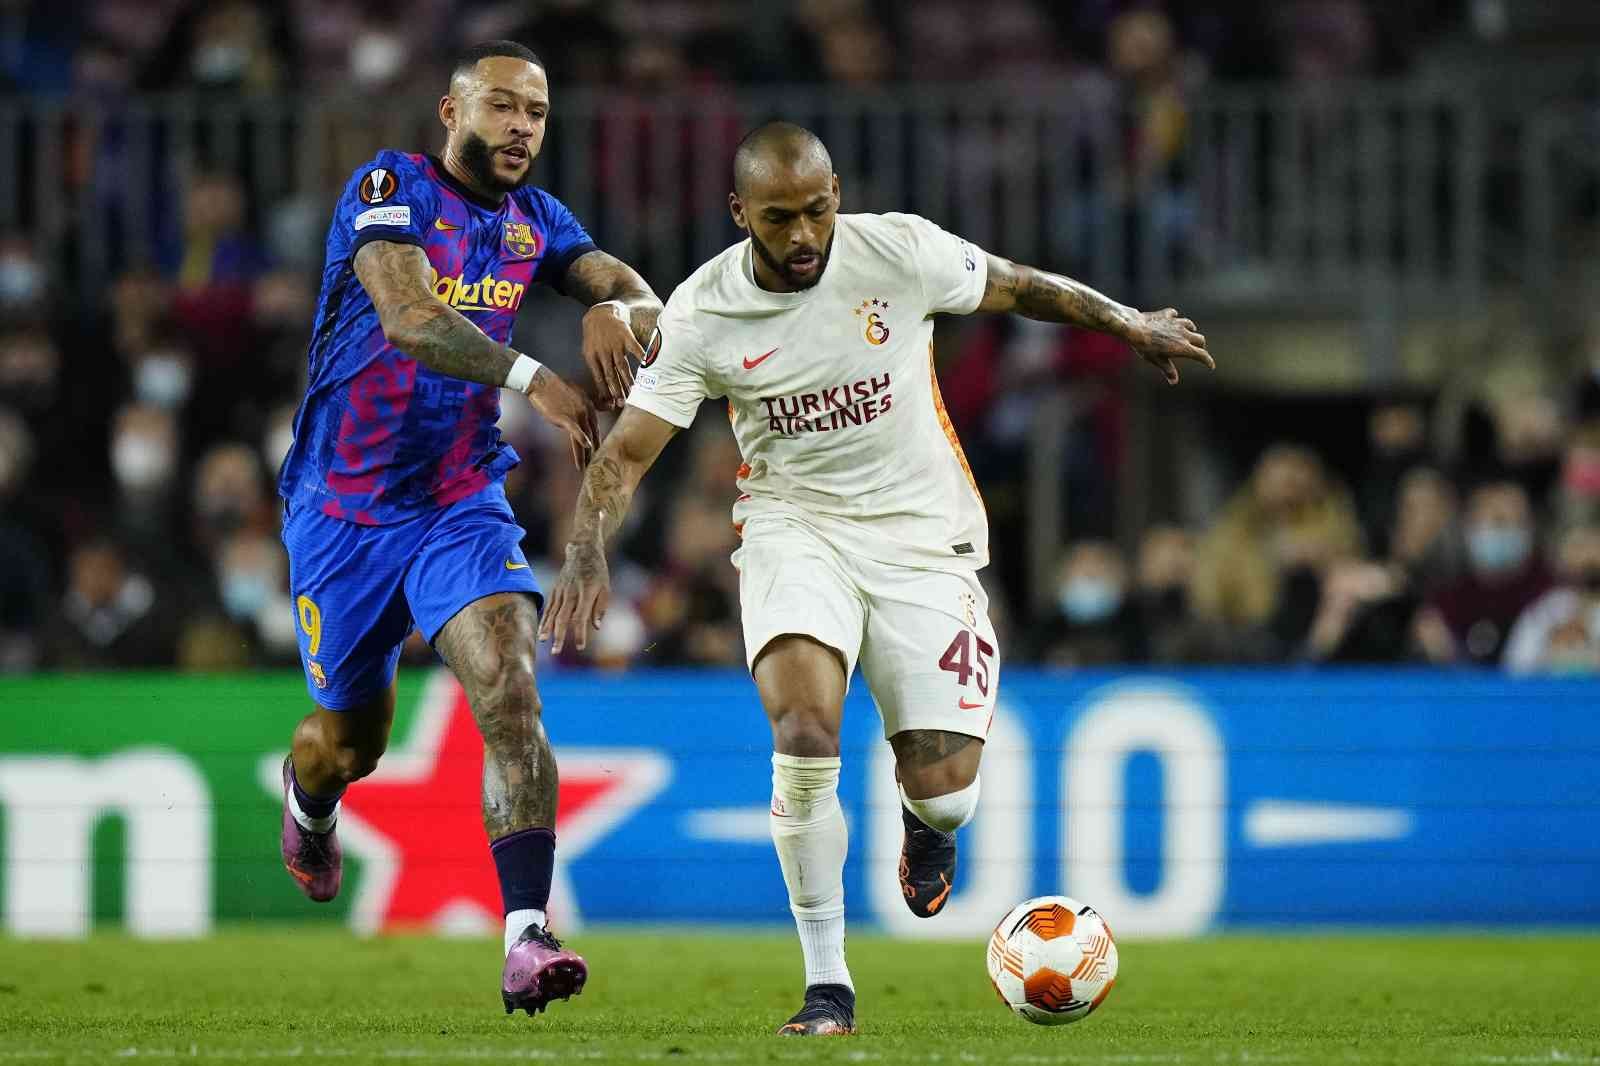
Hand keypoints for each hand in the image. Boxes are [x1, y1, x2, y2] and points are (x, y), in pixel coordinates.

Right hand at [523, 366, 598, 470]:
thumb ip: (579, 408)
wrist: (541, 382)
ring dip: (585, 454)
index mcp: (589, 406)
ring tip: (586, 467)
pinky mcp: (566, 417)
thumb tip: (578, 422)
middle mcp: (587, 410)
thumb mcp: (572, 396)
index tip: (597, 453)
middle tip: (596, 464)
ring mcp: (577, 414)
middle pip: (593, 434)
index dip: (596, 441)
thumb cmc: (553, 389)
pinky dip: (581, 440)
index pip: (595, 428)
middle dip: (594, 451)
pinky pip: (576, 432)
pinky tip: (586, 448)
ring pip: (585, 437)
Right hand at [537, 537, 609, 652]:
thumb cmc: (598, 571)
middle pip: (562, 618)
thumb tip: (596, 627)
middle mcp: (571, 593)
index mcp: (586, 594)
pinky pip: (549, 607)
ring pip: (552, 613)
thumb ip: (600, 608)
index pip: (580, 617)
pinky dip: (544, 620)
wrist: (583, 551)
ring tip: (543, 642)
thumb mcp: (606, 588)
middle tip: (556, 652)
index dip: (579, 633)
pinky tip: (541, 631)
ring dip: (547, 629)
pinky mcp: (555, 590)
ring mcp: (561, 591)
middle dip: (559, 636)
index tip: (580, 647)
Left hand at [581, 302, 642, 409]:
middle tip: (624, 402)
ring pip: (622, 366)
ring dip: (628, 380)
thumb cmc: (594, 336)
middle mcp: (603, 352)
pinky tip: (646, 368)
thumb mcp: (589, 351)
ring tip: (634, 391)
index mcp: (592, 357)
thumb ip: (595, 367)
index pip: (599, 378)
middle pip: (611, 375)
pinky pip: (635, 350)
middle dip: (617, 390)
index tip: (612, 403)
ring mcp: (615, 344)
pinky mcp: (626, 337)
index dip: (606, 391)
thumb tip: (601, 389)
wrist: (600, 313)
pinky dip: (642, 358)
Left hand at [1130, 308, 1212, 384]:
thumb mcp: (1156, 361)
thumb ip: (1167, 370)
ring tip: (1188, 334)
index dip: (1207, 361)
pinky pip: (1175, 315)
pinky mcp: (1167, 315)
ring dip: (1191, 331)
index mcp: (1183, 347)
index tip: (1211, 365)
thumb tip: (1174, 381)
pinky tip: (1172, 319)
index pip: (1201, 355)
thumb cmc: (1145, 347)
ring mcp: (1176, 323)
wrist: (1135, 328)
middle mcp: (1183, 334)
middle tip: (1196, 350)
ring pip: (1190, 325)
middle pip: (1200, 339)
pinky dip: (1175, 318)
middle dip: (1200, 346)